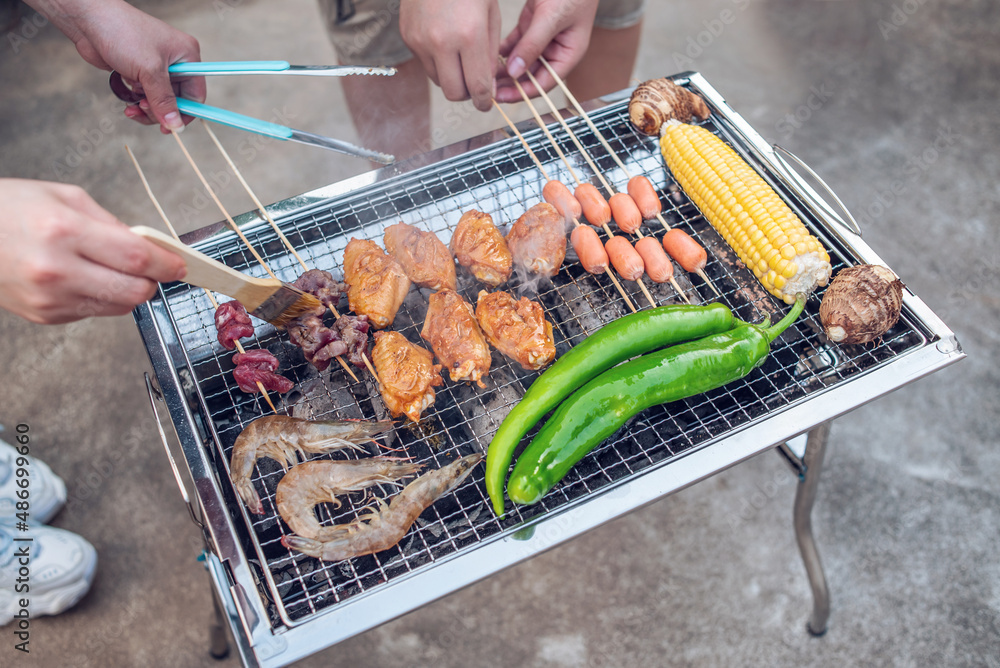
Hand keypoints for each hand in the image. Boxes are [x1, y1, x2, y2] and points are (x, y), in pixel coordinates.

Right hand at [0, 179, 186, 324]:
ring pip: (118, 307)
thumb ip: (111, 223)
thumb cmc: (8, 209)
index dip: (166, 263)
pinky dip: (100, 297)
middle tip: (152, 269)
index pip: (135, 257)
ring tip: (110, 268)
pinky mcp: (44, 316)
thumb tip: (147, 246)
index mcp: (63, 232)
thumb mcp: (63, 197)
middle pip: (133, 291)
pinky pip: (93, 312)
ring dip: (127, 290)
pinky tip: (81, 277)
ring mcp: (49, 298)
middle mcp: (56, 270)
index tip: (180, 264)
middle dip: (152, 281)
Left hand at [26, 0, 203, 132]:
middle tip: (142, 110)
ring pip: (159, 102)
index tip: (171, 127)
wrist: (89, 20)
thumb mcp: (149, 70)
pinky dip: (136, 102)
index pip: (195, 95)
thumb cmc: (123, 33)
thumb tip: (175, 125)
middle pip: (176, 101)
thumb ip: (163, 100)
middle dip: (160, 111)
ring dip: (145, 109)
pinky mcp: (139, 71)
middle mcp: (175, 63)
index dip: (185, 113)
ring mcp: (156, 67)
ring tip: (131, 106)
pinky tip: (127, 101)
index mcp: (187, 57)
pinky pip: (144, 96)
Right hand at [400, 0, 501, 111]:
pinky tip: (445, 42)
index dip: (485, 101)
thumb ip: (489, 54)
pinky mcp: (407, 37)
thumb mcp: (490, 16)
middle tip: (475, 85)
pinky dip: (437, 61)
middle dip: (467, 94)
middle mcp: (441, 42)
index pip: (477, 87)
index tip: (487, 103)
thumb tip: (486, 86)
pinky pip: (425, 63)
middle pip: (454, 93)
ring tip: (461, 60)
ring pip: (438, 81)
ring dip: (451, 77)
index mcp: (469, 36)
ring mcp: (420, 41)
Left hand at [495, 0, 599, 101]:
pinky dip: (502, 50)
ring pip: (520, 61)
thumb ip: (533, 45)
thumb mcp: (552, 17)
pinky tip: (488, 55)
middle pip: (530, 76)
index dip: (523, 93)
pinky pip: (514, 44)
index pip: (544, 83)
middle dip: (509, 83)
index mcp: (568, 54)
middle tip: (487, 88)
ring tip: (484, 73)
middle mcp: (555, 50)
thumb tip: (515, 72)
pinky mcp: (531, 25)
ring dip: (503, 68)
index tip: (502, 97)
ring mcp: (542, 39)